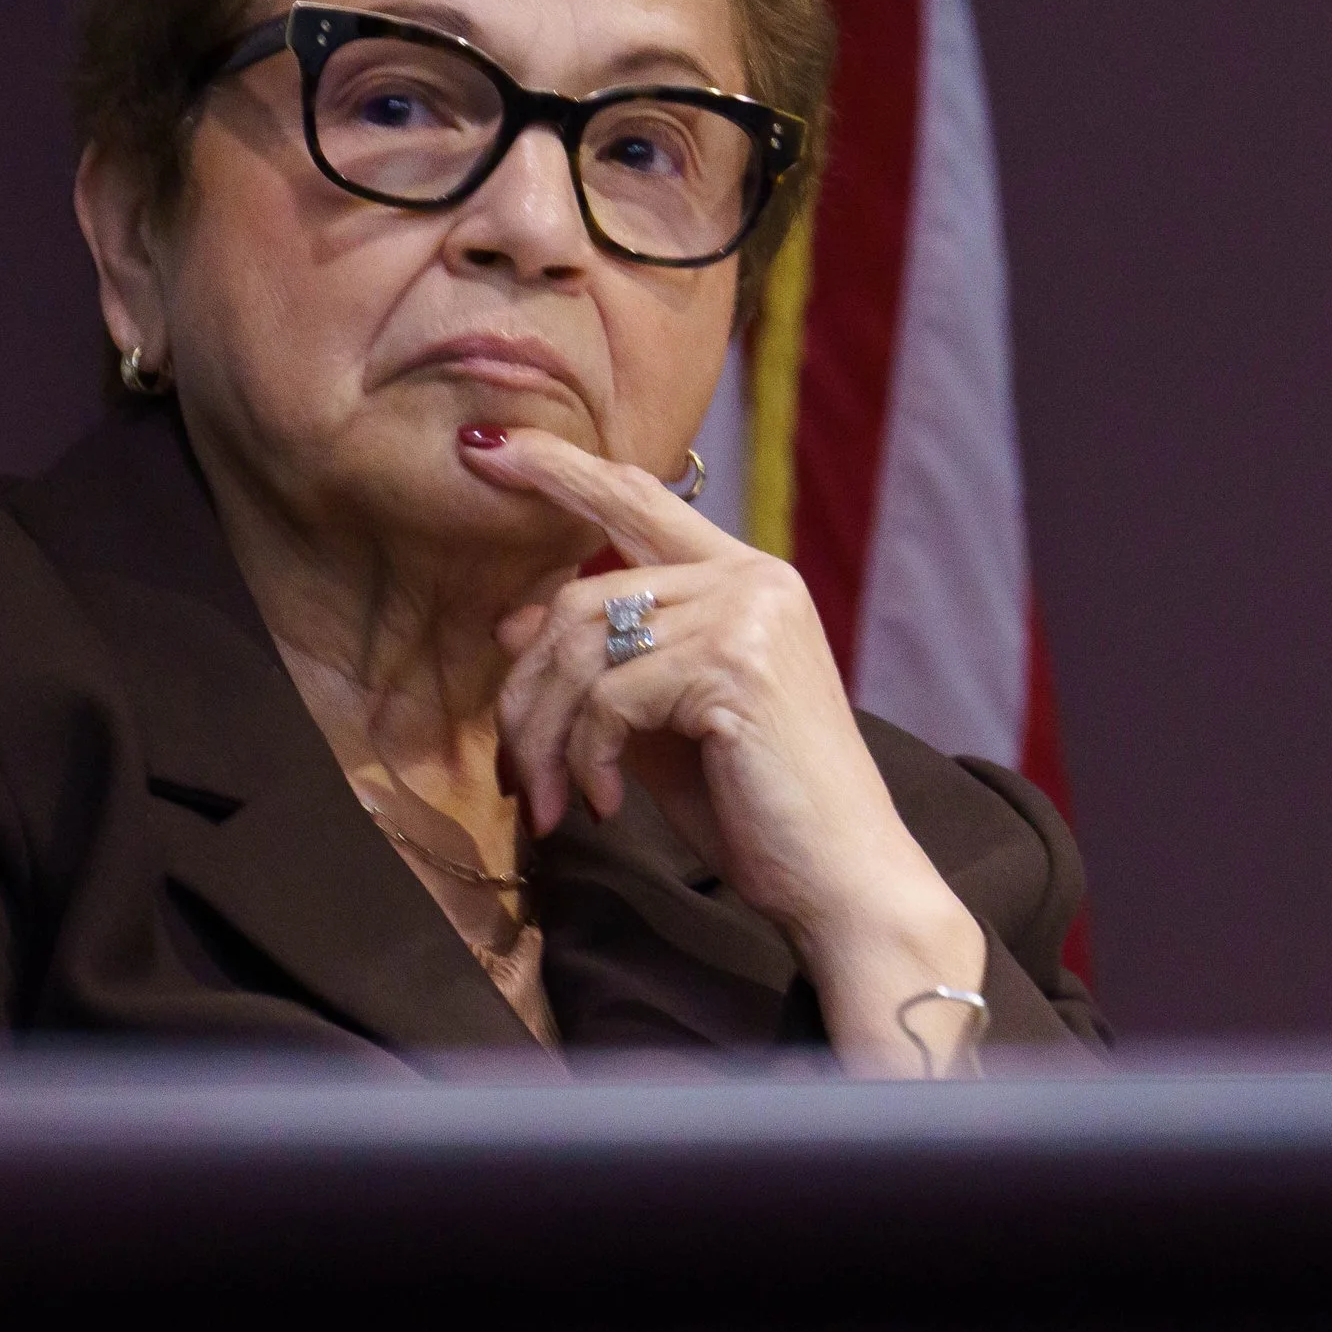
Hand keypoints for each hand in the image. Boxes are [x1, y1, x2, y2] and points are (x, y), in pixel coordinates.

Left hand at [467, 425, 986, 1072]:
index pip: (638, 495)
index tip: (487, 448)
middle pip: (585, 594)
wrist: (845, 882)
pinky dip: (590, 759)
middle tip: (513, 766)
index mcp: (745, 577)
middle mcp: (751, 578)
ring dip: (549, 737)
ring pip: (585, 647)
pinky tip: (606, 805)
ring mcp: (746, 614)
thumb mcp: (665, 722)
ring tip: (551, 801)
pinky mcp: (733, 665)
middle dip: (527, 683)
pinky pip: (611, 698)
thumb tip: (510, 622)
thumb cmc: (759, 807)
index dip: (559, 468)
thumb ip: (605, 663)